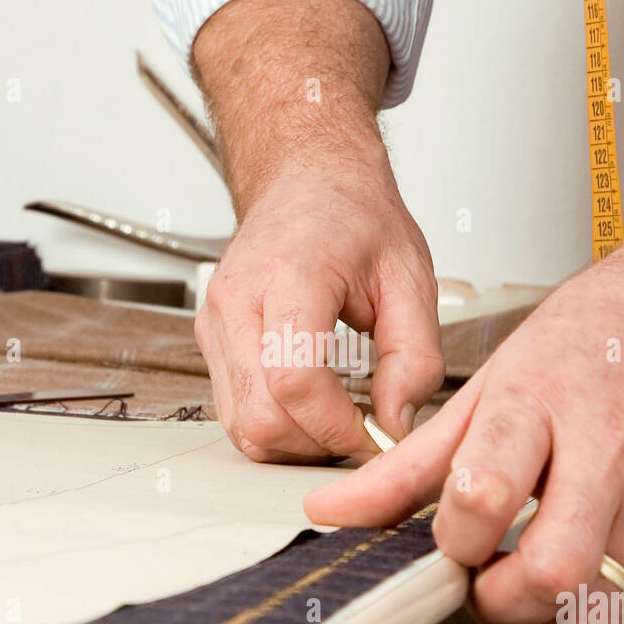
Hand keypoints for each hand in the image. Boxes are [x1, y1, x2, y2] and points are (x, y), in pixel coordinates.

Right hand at [196, 160, 443, 461]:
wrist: (307, 180)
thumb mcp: (410, 276)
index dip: (338, 425)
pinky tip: (314, 407)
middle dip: (319, 443)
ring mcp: (214, 323)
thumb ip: (414, 355)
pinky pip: (235, 411)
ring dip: (296, 442)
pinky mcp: (209, 341)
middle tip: (364, 432)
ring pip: (242, 425)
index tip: (377, 433)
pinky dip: (277, 426)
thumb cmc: (354, 216)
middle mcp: (237, 301)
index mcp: (289, 274)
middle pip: (260, 416)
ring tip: (341, 418)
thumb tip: (396, 422)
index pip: (294, 379)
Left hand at [305, 233, 623, 623]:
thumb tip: (337, 509)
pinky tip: (560, 573)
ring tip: (515, 579)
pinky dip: (579, 610)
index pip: (485, 493)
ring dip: (536, 618)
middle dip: (498, 602)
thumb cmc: (606, 331)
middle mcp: (607, 454)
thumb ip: (413, 459)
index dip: (451, 538)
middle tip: (479, 578)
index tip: (444, 537)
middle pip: (549, 573)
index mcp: (542, 403)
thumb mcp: (495, 377)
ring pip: (590, 607)